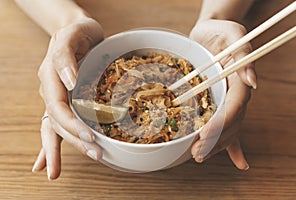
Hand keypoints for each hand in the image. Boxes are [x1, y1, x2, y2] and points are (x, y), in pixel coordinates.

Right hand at [32, 18, 103, 179]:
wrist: (78, 32)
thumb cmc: (78, 33)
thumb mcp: (72, 34)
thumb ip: (65, 55)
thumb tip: (67, 80)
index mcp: (51, 77)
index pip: (58, 107)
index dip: (72, 124)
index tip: (90, 136)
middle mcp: (51, 91)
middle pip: (58, 122)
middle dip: (75, 141)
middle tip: (96, 155)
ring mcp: (57, 98)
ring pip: (54, 128)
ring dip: (63, 149)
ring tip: (61, 170)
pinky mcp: (66, 101)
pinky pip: (55, 125)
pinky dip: (49, 146)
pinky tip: (46, 164)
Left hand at [189, 19, 256, 169]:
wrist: (210, 32)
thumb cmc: (220, 31)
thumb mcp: (232, 34)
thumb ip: (242, 54)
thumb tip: (252, 82)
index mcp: (239, 79)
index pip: (234, 105)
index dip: (221, 122)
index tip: (204, 134)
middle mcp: (236, 93)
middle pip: (230, 121)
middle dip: (214, 140)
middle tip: (197, 153)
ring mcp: (229, 99)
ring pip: (228, 127)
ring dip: (216, 145)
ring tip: (200, 157)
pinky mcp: (221, 101)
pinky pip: (228, 125)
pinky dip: (232, 144)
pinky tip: (239, 161)